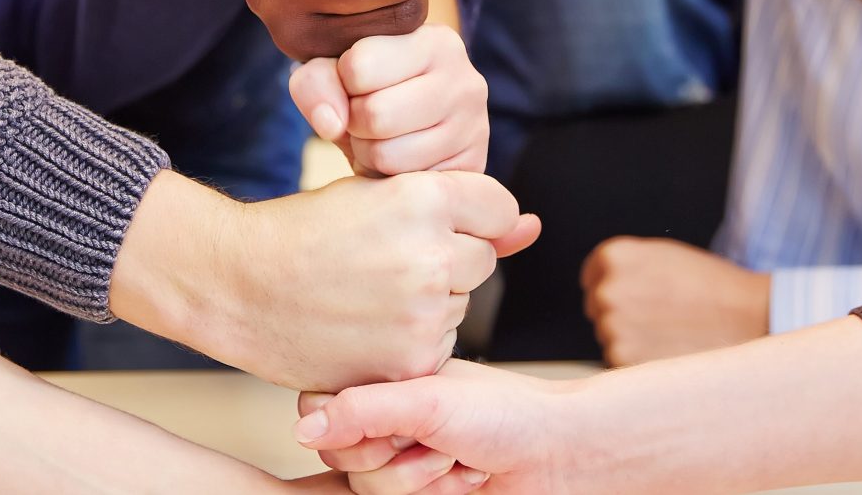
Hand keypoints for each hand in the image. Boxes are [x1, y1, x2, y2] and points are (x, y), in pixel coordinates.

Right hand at [110, 172, 538, 393]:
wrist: (241, 286)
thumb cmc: (307, 232)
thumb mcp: (378, 196)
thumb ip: (461, 208)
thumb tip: (532, 227)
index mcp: (423, 197)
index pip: (497, 207)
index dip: (466, 216)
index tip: (428, 225)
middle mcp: (431, 253)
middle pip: (481, 258)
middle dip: (446, 260)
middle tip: (385, 262)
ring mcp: (424, 311)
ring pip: (461, 304)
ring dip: (430, 302)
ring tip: (369, 294)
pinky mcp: (413, 360)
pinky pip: (441, 346)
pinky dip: (412, 341)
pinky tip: (368, 326)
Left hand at [295, 25, 489, 176]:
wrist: (407, 129)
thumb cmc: (367, 91)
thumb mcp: (332, 74)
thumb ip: (316, 84)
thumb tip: (332, 124)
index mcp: (435, 40)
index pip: (359, 66)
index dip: (341, 83)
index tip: (355, 84)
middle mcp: (466, 79)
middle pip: (375, 114)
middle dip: (353, 123)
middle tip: (363, 119)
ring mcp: (475, 127)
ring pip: (387, 154)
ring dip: (368, 153)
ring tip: (380, 139)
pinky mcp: (471, 169)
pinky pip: (404, 184)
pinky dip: (388, 178)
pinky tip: (399, 160)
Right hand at [297, 360, 577, 494]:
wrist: (559, 455)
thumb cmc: (507, 413)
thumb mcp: (427, 398)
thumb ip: (362, 409)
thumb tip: (302, 429)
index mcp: (384, 379)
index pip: (318, 406)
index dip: (348, 423)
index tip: (390, 419)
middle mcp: (388, 418)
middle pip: (341, 453)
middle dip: (392, 453)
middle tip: (433, 437)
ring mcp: (403, 456)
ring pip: (366, 486)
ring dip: (420, 477)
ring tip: (457, 456)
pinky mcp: (420, 491)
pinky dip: (436, 493)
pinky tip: (465, 476)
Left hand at [581, 238, 768, 366]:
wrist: (749, 318)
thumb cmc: (711, 285)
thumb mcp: (663, 256)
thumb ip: (626, 266)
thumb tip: (597, 286)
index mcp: (613, 257)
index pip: (591, 277)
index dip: (616, 287)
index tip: (638, 296)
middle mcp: (607, 290)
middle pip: (598, 309)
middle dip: (622, 314)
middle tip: (662, 318)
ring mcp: (613, 328)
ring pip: (610, 338)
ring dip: (632, 340)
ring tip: (672, 333)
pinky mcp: (623, 361)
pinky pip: (621, 363)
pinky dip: (641, 362)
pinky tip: (670, 352)